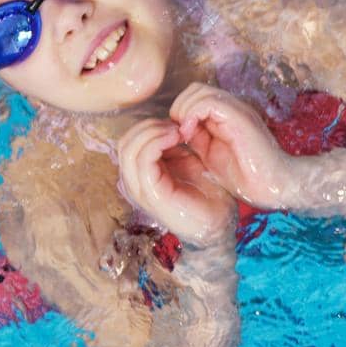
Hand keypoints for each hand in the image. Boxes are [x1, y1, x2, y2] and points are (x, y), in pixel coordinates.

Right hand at [116, 118, 236, 248]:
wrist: (221, 223)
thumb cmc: (208, 194)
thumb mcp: (189, 162)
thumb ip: (174, 147)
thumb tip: (170, 124)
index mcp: (143, 174)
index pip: (130, 141)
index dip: (150, 126)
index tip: (177, 123)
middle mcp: (136, 182)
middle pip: (125, 143)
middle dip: (149, 126)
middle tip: (176, 125)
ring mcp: (142, 190)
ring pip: (129, 149)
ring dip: (152, 132)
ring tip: (177, 131)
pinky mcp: (153, 195)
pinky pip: (142, 161)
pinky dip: (156, 143)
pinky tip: (177, 138)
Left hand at [170, 84, 304, 211]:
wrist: (274, 186)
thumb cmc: (247, 178)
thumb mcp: (211, 155)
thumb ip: (197, 138)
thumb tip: (177, 127)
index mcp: (227, 116)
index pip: (195, 96)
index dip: (181, 112)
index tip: (179, 137)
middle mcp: (234, 108)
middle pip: (195, 89)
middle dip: (179, 108)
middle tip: (180, 134)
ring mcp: (238, 110)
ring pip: (199, 91)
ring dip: (184, 110)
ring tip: (184, 134)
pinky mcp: (239, 117)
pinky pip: (208, 102)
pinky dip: (192, 114)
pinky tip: (189, 134)